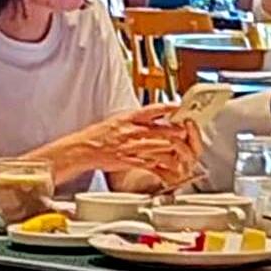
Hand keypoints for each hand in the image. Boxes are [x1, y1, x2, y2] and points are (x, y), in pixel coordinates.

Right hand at [67, 104, 201, 182]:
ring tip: (182, 150)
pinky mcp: (128, 161)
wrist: (85, 148)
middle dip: (175, 131)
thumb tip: (153, 117)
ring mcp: (130, 147)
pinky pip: (148, 163)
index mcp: (127, 118)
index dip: (166, 107)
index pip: (150, 110)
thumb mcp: (118, 120)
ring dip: (171, 149)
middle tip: (185, 131)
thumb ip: (136, 119)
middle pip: (158, 129)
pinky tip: (167, 165)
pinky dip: (159, 165)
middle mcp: (130, 131)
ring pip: (157, 147)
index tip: (177, 106)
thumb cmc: (100, 134)